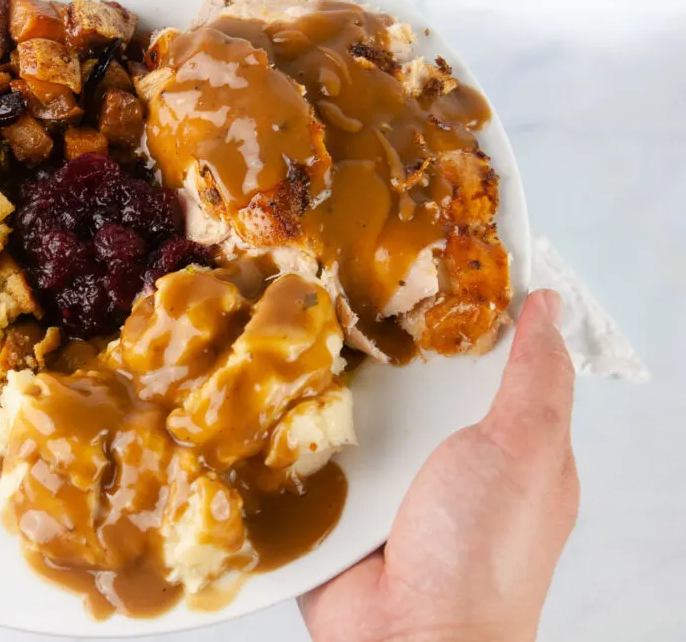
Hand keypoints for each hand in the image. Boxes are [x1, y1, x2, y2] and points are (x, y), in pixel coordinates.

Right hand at [301, 290, 577, 641]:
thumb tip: (548, 308)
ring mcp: (384, 478)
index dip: (457, 310)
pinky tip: (266, 387)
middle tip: (337, 281)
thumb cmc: (481, 555)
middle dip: (376, 341)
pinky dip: (293, 427)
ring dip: (326, 382)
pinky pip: (310, 449)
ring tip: (287, 321)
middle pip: (407, 378)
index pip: (481, 358)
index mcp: (501, 442)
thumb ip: (535, 381)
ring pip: (352, 409)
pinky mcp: (334, 498)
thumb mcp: (525, 452)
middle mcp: (441, 456)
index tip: (422, 257)